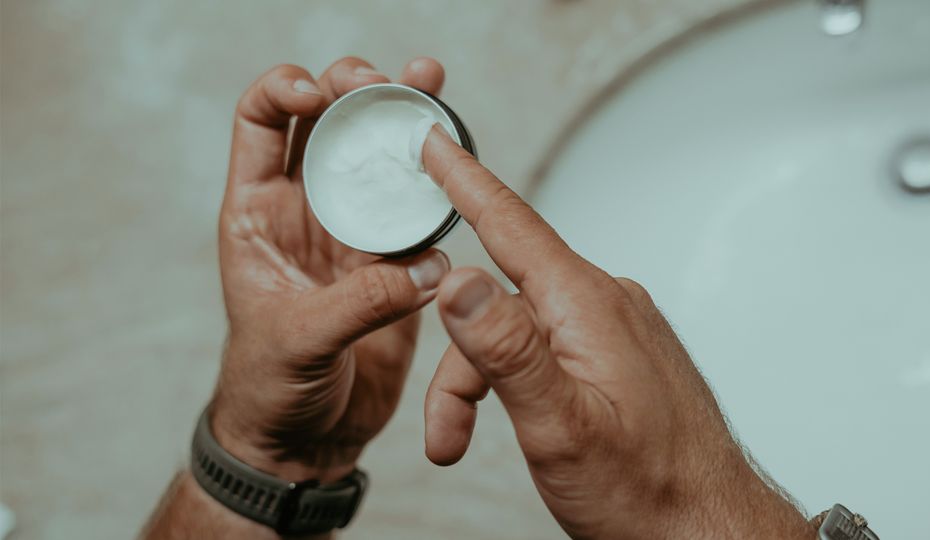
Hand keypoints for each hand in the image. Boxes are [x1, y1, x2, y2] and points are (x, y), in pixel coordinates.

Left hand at [211, 57, 449, 482]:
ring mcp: (354, 234)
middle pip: (328, 122)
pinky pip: (419, 213)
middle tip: (382, 82)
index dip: (284, 91)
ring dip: (402, 118)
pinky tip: (457, 160)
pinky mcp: (395, 264)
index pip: (260, 122)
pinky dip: (439, 186)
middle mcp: (308, 211)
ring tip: (429, 82)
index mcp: (259, 213)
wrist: (303, 438)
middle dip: (353, 88)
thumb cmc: (271, 388)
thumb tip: (424, 271)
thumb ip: (358, 304)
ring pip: (379, 157)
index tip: (318, 94)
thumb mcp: (298, 341)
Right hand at [421, 128, 814, 538]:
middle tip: (443, 435)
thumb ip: (506, 349)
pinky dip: (519, 382)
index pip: (512, 224)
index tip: (435, 140)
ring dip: (485, 385)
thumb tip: (458, 279)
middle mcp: (604, 303)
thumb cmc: (646, 491)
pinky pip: (548, 346)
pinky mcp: (617, 353)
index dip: (464, 179)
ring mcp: (613, 328)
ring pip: (519, 331)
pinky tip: (525, 423)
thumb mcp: (560, 427)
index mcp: (587, 306)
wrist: (708, 530)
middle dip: (461, 364)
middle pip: (500, 300)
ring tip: (470, 446)